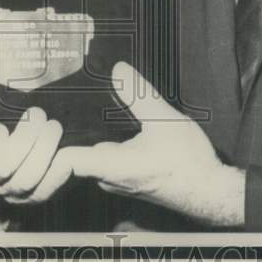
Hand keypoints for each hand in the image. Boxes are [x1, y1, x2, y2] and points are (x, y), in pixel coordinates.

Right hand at [0, 107, 72, 204]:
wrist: (10, 146)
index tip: (0, 128)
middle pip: (3, 170)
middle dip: (24, 140)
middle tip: (37, 114)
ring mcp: (10, 191)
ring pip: (26, 180)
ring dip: (44, 149)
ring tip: (53, 127)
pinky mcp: (33, 195)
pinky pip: (46, 190)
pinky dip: (58, 172)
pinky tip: (68, 158)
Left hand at [62, 62, 245, 226]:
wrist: (212, 192)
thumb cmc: (190, 163)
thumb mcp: (164, 119)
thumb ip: (138, 93)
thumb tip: (118, 69)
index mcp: (111, 166)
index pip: (64, 161)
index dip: (50, 142)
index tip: (49, 119)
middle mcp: (108, 177)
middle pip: (73, 155)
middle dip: (68, 131)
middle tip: (59, 104)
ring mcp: (117, 180)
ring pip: (90, 156)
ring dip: (87, 136)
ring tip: (81, 108)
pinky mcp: (127, 179)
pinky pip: (104, 160)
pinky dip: (103, 142)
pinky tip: (109, 124)